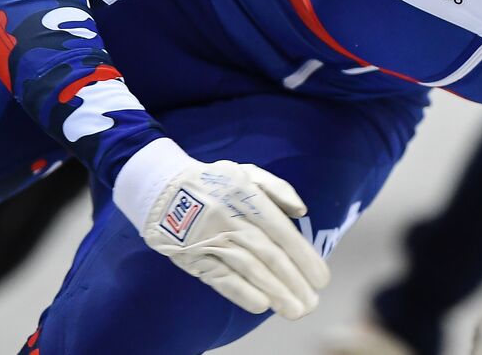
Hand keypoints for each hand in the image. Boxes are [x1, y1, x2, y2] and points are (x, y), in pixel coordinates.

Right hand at [127, 150, 329, 317]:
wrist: (160, 187)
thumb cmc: (213, 181)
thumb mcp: (246, 172)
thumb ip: (277, 188)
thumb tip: (302, 210)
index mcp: (246, 195)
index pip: (281, 231)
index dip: (303, 256)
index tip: (321, 277)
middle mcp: (230, 218)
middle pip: (268, 254)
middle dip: (294, 281)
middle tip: (312, 303)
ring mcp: (209, 238)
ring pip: (247, 268)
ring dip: (273, 291)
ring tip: (294, 310)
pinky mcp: (192, 256)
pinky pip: (218, 276)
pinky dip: (240, 292)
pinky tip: (260, 305)